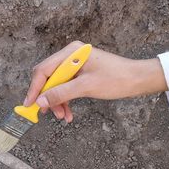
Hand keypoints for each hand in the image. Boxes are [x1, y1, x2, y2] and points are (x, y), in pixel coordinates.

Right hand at [23, 41, 167, 122]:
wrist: (138, 80)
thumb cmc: (116, 79)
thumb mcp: (86, 87)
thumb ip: (61, 93)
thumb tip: (40, 102)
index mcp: (71, 52)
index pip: (43, 70)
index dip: (35, 89)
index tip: (30, 104)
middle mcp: (70, 55)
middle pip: (48, 78)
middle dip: (47, 97)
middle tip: (47, 113)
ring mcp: (74, 64)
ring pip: (56, 85)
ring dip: (57, 102)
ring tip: (62, 116)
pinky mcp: (79, 73)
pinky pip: (65, 87)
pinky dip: (65, 100)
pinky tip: (68, 113)